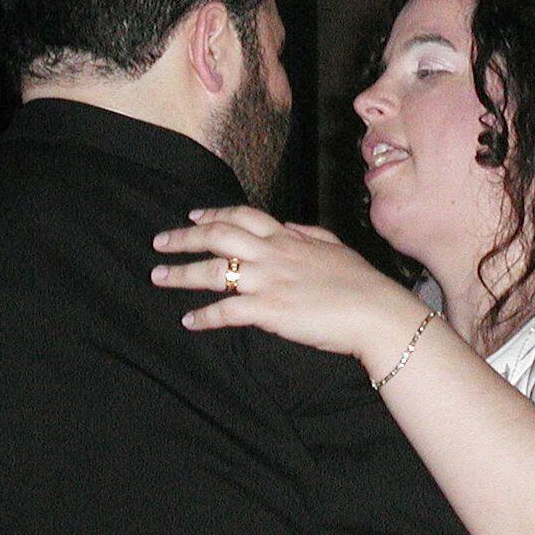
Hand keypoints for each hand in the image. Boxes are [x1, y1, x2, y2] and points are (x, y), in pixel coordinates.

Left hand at [151, 204, 425, 361]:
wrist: (375, 311)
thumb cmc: (361, 282)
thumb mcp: (334, 246)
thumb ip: (307, 235)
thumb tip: (288, 227)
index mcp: (288, 237)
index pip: (242, 215)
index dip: (213, 213)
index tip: (193, 215)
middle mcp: (273, 253)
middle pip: (217, 235)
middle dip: (184, 237)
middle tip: (160, 241)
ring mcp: (269, 281)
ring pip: (214, 270)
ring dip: (181, 274)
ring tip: (159, 277)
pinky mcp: (269, 310)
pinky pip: (227, 311)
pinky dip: (204, 316)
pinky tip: (189, 321)